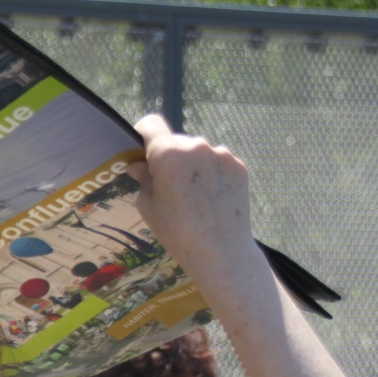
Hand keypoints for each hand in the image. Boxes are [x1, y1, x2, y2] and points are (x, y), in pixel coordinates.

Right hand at [128, 116, 257, 284]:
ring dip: (192, 166)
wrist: (222, 253)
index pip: (151, 124)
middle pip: (176, 142)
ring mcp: (221, 154)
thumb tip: (139, 165)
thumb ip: (143, 178)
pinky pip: (217, 162)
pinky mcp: (238, 165)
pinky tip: (211, 199)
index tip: (142, 149)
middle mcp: (196, 145)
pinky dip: (211, 174)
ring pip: (198, 152)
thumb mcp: (148, 207)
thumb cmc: (177, 232)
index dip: (143, 134)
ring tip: (194, 197)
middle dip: (170, 158)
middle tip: (169, 186)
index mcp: (168, 153)